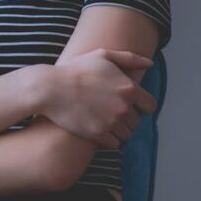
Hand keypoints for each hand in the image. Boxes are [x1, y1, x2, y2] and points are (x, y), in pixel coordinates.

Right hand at [32, 49, 157, 148]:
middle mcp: (124, 107)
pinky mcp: (99, 135)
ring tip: (104, 123)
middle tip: (111, 113)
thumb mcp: (102, 55)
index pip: (150, 106)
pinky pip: (114, 144)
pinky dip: (108, 140)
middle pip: (137, 123)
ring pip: (126, 135)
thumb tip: (150, 64)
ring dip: (118, 131)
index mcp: (129, 88)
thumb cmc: (75, 70)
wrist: (50, 89)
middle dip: (127, 119)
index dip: (141, 106)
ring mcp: (112, 122)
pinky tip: (97, 130)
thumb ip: (129, 58)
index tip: (130, 105)